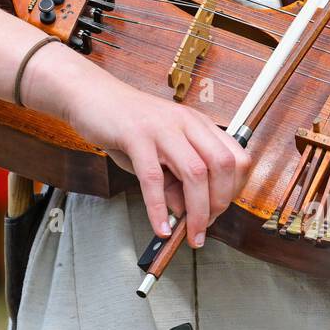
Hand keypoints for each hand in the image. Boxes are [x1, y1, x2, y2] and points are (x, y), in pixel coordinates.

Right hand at [30, 45, 250, 246]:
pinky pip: (153, 179)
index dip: (234, 189)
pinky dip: (159, 208)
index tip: (221, 211)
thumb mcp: (160, 154)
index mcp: (200, 125)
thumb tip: (186, 212)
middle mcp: (187, 123)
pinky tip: (160, 226)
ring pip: (195, 173)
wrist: (92, 96)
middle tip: (207, 226)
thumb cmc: (128, 125)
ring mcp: (163, 128)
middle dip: (220, 203)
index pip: (237, 158)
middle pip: (223, 166)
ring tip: (191, 234)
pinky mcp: (136, 136)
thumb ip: (175, 181)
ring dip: (197, 211)